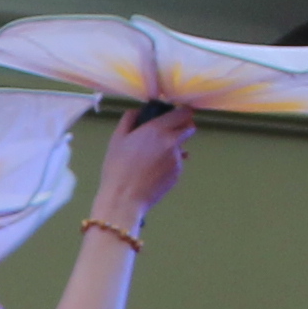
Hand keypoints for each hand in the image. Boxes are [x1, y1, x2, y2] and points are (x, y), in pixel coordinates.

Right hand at [88, 103, 199, 233]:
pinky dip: (169, 163)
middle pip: (190, 128)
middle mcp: (171, 141)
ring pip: (182, 147)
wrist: (124, 198)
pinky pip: (176, 163)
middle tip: (169, 132)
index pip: (183, 113)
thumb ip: (129, 119)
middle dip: (183, 127)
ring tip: (153, 158)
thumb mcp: (117, 139)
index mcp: (157, 129)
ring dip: (173, 147)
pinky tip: (153, 170)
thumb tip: (138, 110)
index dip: (182, 112)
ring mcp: (176, 159)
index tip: (176, 114)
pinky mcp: (177, 174)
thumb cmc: (117, 168)